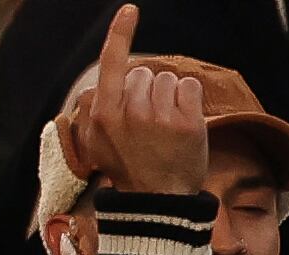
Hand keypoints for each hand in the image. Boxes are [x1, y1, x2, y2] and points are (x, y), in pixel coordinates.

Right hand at [61, 7, 210, 198]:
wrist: (159, 201)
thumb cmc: (128, 169)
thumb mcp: (98, 141)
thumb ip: (99, 109)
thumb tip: (105, 83)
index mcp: (104, 113)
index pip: (111, 63)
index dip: (120, 33)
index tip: (130, 10)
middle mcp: (131, 112)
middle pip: (143, 73)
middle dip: (148, 90)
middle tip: (150, 123)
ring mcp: (160, 118)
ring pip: (166, 79)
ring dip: (169, 95)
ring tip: (166, 125)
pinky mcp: (188, 124)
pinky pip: (190, 86)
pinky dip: (189, 98)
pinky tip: (184, 121)